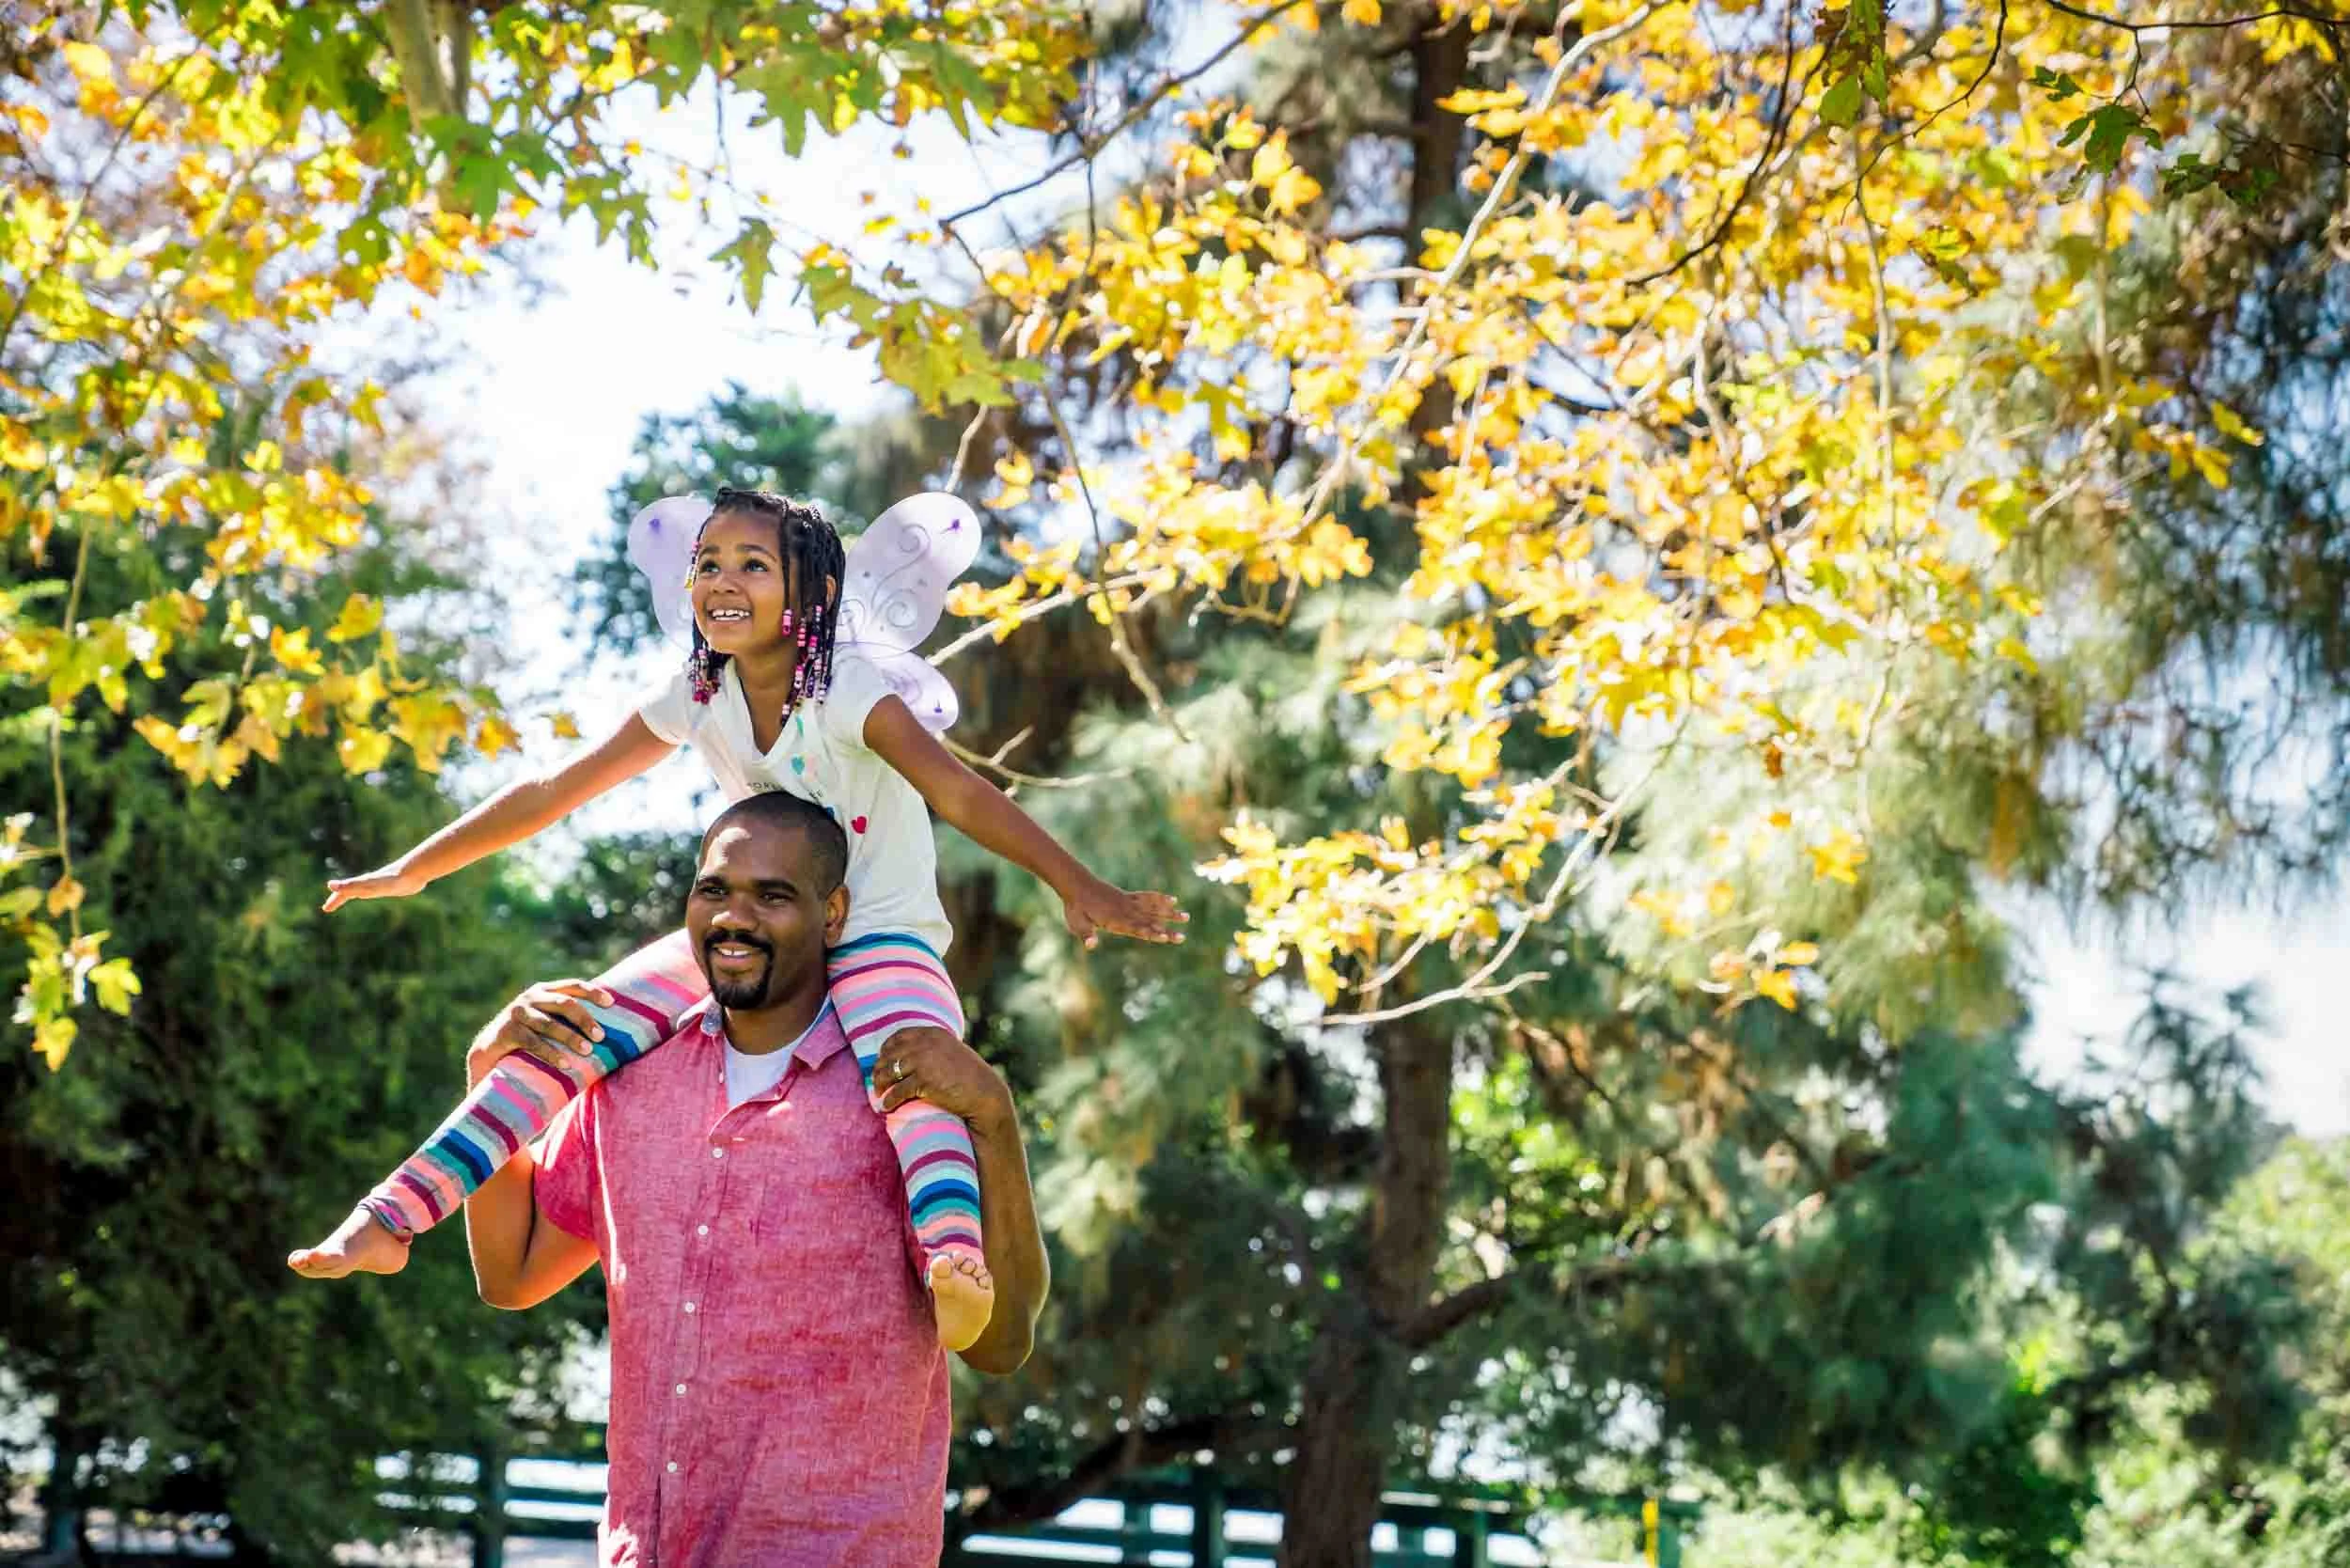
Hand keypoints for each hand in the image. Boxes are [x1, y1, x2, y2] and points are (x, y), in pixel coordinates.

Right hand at [323, 861, 427, 912]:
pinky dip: (369, 892)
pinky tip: (374, 892)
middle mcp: (369, 883)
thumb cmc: (391, 879)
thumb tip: (329, 885)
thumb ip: (350, 886)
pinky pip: (375, 889)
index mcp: (362, 884)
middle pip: (350, 890)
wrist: (414, 872)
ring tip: (349, 897)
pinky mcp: (392, 885)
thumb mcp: (368, 885)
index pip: (344, 893)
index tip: (326, 909)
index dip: (335, 900)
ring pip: (362, 889)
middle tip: (328, 908)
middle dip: (339, 898)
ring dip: (353, 893)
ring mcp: (380, 883)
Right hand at [465, 979, 615, 1086]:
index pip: (572, 986)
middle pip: (564, 1003)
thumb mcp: (547, 1023)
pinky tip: (565, 1064)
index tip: (611, 1003)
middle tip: (601, 1036)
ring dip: (570, 1037)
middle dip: (585, 1019)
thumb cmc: (528, 1039)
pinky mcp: (506, 1031)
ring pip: (549, 1024)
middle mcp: (530, 998)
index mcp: (544, 991)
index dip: (592, 992)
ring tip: (588, 1051)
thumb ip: (566, 1018)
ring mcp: (517, 1013)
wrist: (488, 1054)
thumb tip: (607, 1028)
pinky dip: (551, 1053)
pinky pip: (533, 1043)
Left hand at [872, 1026, 1014, 1130]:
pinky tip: (887, 1106)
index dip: (886, 1050)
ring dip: (880, 1084)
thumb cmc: (970, 1076)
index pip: (898, 1037)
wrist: (985, 1094)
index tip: (883, 1061)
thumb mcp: (951, 1052)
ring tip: (879, 1094)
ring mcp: (924, 1061)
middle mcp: (925, 1043)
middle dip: (880, 1069)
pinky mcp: (924, 1081)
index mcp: (932, 1033)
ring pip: (889, 1072)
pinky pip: (898, 1091)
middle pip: (890, 1055)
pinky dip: (890, 1100)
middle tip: (877, 1083)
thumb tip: (909, 1057)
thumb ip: (933, 1048)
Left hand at [1059, 877, 1185, 950]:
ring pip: (1153, 908)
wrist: (1076, 884)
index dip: (1151, 934)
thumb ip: (1086, 935)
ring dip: (1170, 913)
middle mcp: (1126, 911)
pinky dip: (1160, 898)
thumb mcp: (1077, 923)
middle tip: (1183, 937)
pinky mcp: (1128, 896)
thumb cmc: (1076, 908)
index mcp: (1115, 920)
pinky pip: (1147, 897)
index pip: (1137, 929)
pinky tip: (1173, 899)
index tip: (1166, 938)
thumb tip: (1091, 945)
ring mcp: (1129, 902)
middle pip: (1150, 922)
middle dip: (1167, 930)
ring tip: (1186, 917)